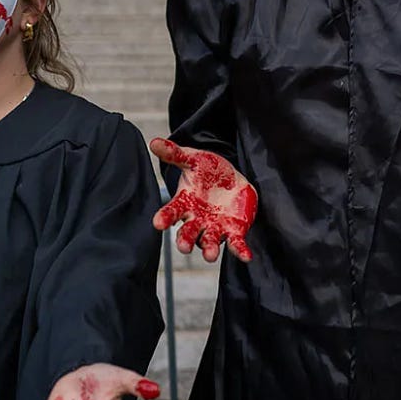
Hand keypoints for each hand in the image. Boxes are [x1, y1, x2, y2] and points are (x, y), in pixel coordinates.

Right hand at [150, 138, 256, 262]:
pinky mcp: (233, 231)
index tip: (158, 223)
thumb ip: (174, 153)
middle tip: (183, 247)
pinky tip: (246, 257)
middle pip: (188, 232)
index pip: (171, 212)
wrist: (231, 177)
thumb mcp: (193, 159)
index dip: (164, 218)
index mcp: (184, 203)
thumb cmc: (207, 169)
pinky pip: (236, 243)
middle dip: (185, 240)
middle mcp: (197, 219)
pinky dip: (240, 251)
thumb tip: (154, 142)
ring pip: (209, 241)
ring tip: (210, 255)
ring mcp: (215, 227)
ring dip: (209, 249)